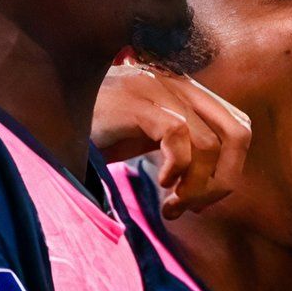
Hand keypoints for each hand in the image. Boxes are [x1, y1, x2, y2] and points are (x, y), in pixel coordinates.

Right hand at [91, 62, 250, 218]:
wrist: (53, 114)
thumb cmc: (100, 131)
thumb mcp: (150, 138)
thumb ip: (186, 148)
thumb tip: (216, 186)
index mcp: (189, 90)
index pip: (239, 126)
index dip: (232, 167)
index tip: (205, 198)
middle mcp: (179, 83)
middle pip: (237, 133)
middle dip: (225, 179)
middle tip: (196, 207)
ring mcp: (157, 89)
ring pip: (208, 143)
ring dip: (196, 186)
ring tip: (171, 205)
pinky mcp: (135, 102)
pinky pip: (177, 136)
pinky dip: (177, 168)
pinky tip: (160, 183)